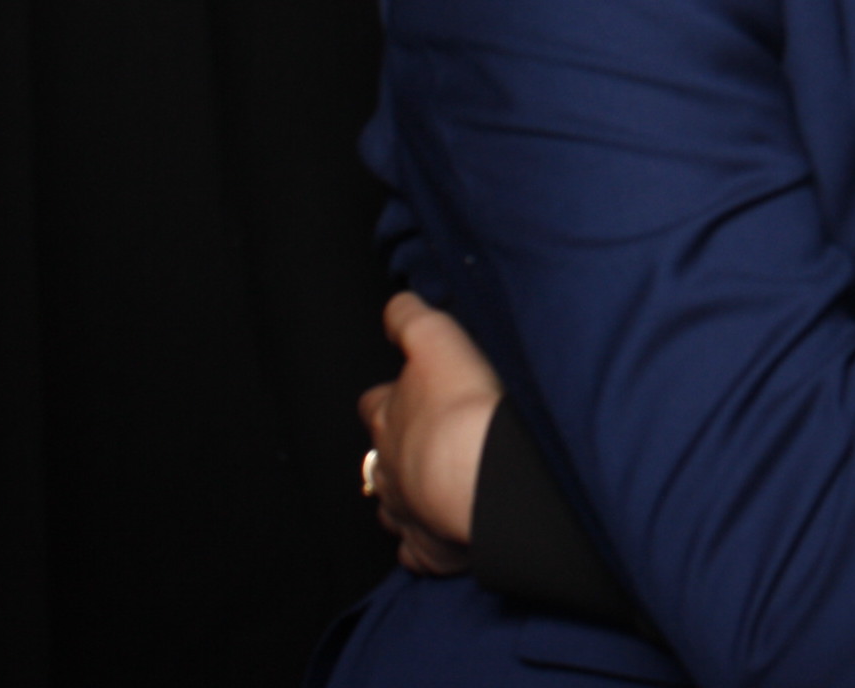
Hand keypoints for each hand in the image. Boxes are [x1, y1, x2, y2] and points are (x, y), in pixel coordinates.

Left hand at [358, 291, 500, 574]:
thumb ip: (412, 320)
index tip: (412, 392)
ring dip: (407, 495)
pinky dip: (423, 544)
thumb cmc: (462, 406)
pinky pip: (415, 550)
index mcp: (388, 416)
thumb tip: (395, 304)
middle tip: (424, 440)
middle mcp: (386, 466)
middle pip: (377, 455)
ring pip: (390, 504)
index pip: (376, 402)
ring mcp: (402, 510)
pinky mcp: (425, 548)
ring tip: (432, 488)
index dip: (392, 397)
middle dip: (393, 447)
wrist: (479, 474)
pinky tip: (437, 539)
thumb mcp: (437, 340)